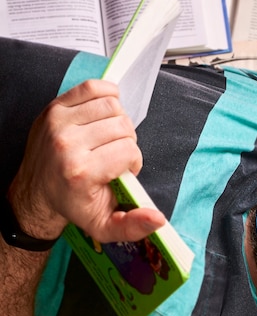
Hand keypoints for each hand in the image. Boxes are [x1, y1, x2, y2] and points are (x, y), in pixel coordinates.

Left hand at [9, 79, 164, 242]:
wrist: (38, 192)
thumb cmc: (74, 205)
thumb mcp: (104, 227)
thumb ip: (134, 227)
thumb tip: (158, 219)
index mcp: (82, 172)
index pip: (129, 151)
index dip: (133, 162)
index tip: (122, 171)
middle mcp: (68, 144)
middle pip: (123, 126)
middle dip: (127, 141)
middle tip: (116, 155)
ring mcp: (59, 122)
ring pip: (112, 105)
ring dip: (119, 121)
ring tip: (110, 137)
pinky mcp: (54, 107)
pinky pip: (93, 88)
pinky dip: (107, 96)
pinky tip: (104, 115)